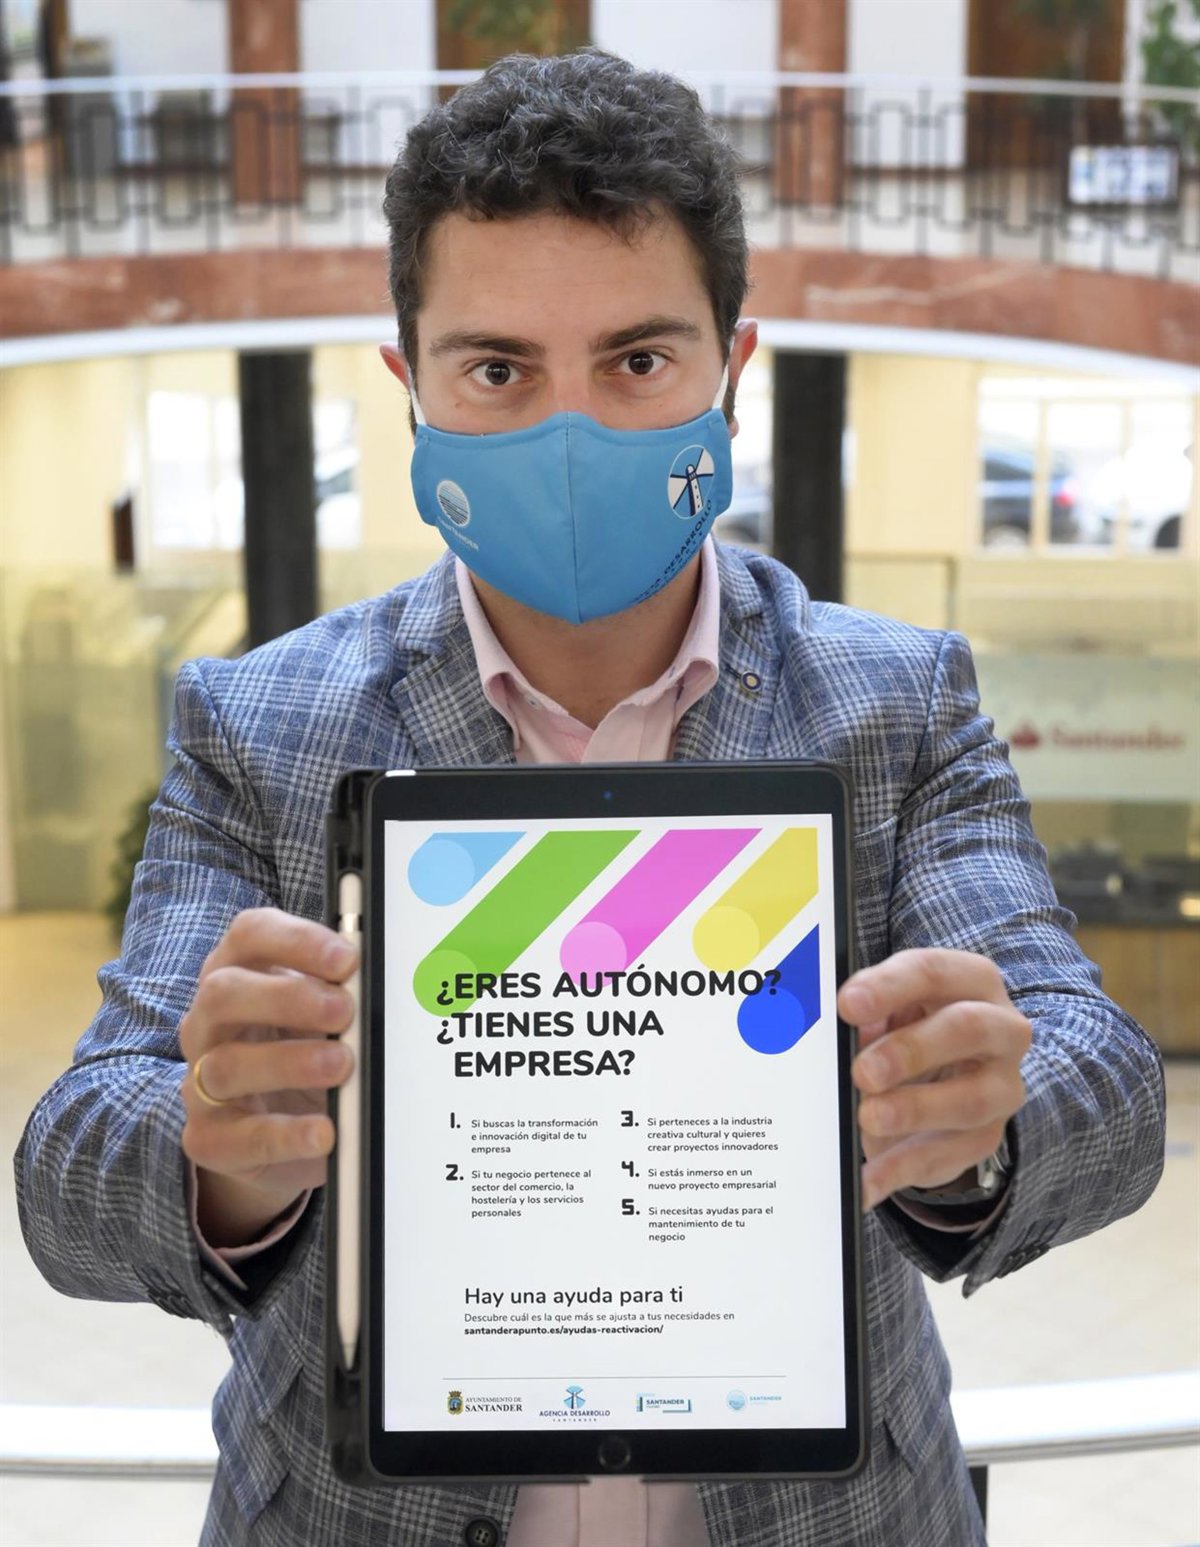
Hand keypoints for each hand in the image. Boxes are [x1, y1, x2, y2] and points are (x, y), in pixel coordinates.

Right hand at [179, 908, 357, 1246]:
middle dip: (287, 997)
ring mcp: (201, 1082)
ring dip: (289, 1063)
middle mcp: (209, 1023)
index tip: (347, 959)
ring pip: (224, 1065)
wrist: (281, 1129)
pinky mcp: (209, 1138)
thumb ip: (344, 991)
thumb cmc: (306, 1051)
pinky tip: (324, 1131)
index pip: (250, 936)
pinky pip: (234, 1137)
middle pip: (224, 993)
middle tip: (345, 1011)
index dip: (296, 940)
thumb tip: (386, 980)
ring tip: (342, 1066)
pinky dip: (283, 1134)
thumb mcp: (324, 1015)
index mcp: (239, 974)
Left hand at [839, 948, 1031, 1212]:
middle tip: (862, 1071)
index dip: (888, 987)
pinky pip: (952, 1155)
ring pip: (971, 1099)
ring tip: (868, 1118)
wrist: (952, 1073)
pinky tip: (866, 1179)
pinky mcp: (988, 1135)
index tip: (846, 1005)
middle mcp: (1001, 1028)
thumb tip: (824, 1031)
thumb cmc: (910, 1025)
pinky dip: (903, 1168)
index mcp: (970, 980)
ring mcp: (1002, 1085)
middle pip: (967, 1028)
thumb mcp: (888, 1008)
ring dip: (914, 1110)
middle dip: (911, 1050)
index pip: (932, 972)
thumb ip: (865, 1013)